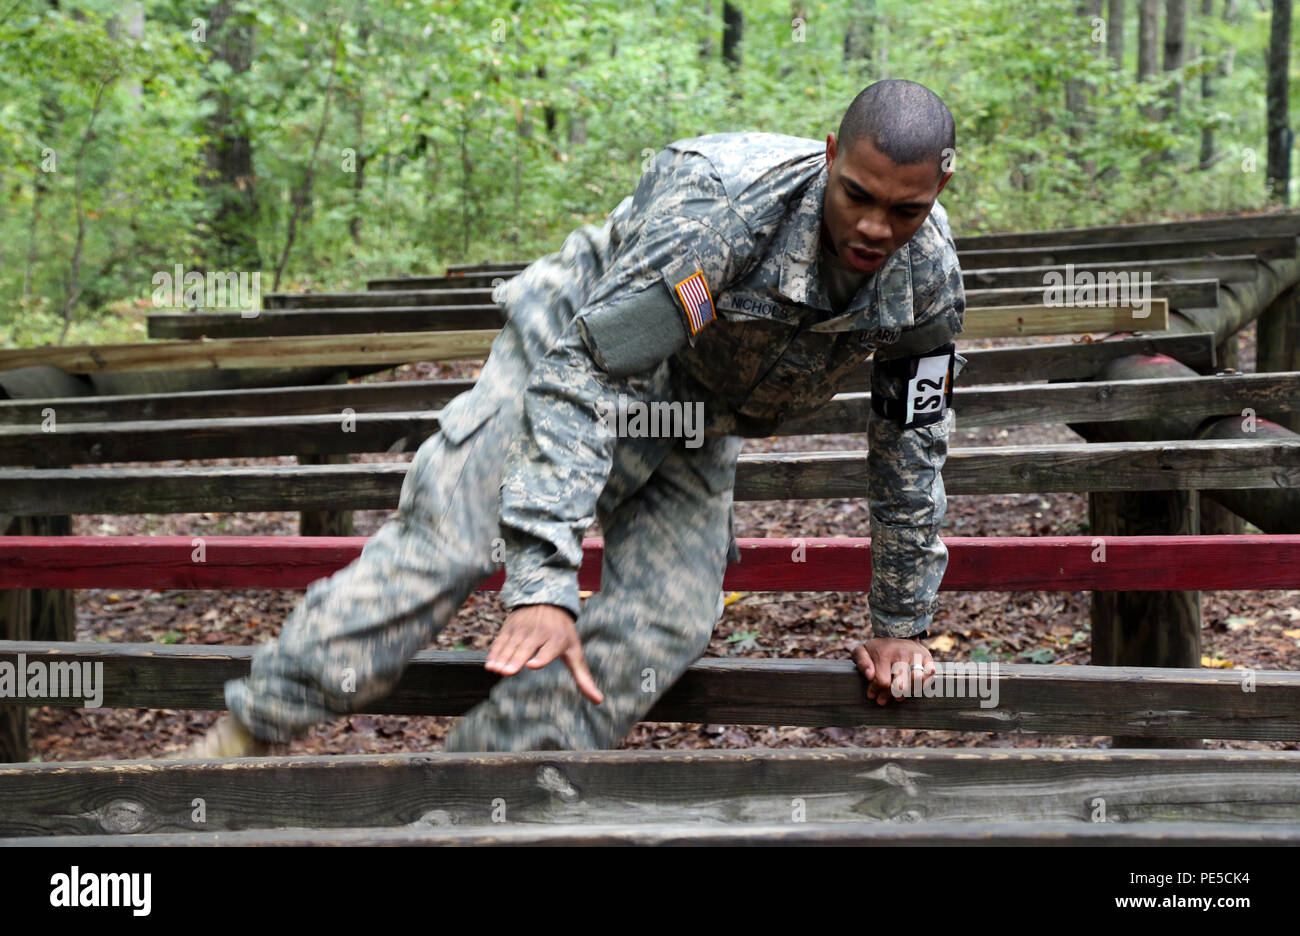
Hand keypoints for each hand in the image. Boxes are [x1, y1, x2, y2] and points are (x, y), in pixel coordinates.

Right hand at [485, 604, 603, 704]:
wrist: (548, 600)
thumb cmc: (563, 633)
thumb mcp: (575, 652)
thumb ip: (583, 677)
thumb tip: (598, 701)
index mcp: (557, 640)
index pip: (549, 650)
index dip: (541, 658)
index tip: (533, 665)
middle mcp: (540, 633)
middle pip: (526, 648)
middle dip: (516, 659)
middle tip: (507, 672)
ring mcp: (523, 628)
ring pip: (512, 644)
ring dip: (502, 658)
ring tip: (495, 670)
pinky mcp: (511, 626)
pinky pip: (502, 640)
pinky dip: (495, 652)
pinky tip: (490, 664)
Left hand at [851, 637, 935, 705]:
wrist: (896, 632)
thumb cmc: (878, 648)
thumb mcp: (862, 651)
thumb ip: (861, 663)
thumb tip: (869, 675)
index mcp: (884, 654)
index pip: (882, 681)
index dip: (876, 690)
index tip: (872, 694)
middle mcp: (902, 654)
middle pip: (900, 684)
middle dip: (891, 694)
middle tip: (884, 698)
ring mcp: (916, 655)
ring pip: (917, 680)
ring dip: (909, 690)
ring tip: (900, 693)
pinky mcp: (927, 657)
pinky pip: (930, 673)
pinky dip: (924, 682)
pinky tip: (913, 686)